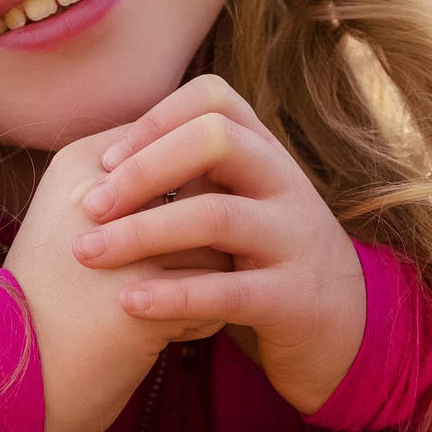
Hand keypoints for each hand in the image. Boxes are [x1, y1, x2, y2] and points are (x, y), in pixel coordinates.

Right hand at [4, 131, 229, 431]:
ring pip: (217, 246)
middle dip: (203, 237)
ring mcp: (120, 245)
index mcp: (80, 163)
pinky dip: (201, 320)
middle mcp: (100, 193)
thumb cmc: (51, 297)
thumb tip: (215, 174)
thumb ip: (132, 185)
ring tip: (166, 305)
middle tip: (167, 273)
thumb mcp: (72, 217)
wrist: (8, 372)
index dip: (184, 197)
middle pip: (205, 194)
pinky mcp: (141, 298)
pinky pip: (215, 296)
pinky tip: (161, 334)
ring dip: (207, 281)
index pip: (175, 152)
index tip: (151, 235)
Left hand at [76, 75, 366, 415]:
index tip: (106, 161)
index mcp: (266, 154)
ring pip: (218, 216)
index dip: (156, 119)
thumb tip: (100, 154)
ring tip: (88, 254)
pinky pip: (230, 291)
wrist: (343, 332)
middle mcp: (286, 185)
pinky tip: (128, 302)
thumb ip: (193, 175)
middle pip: (217, 141)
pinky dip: (173, 295)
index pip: (214, 99)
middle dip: (144, 170)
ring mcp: (296, 240)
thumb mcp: (239, 204)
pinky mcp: (295, 300)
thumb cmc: (263, 260)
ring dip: (143, 234)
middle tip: (90, 207)